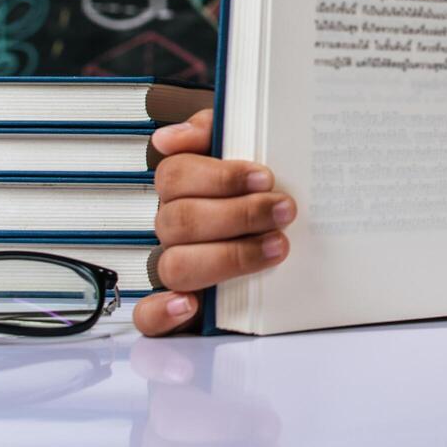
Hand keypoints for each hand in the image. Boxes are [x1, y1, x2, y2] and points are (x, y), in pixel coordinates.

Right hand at [133, 109, 294, 335]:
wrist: (297, 229)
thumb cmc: (267, 188)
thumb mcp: (249, 146)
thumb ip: (215, 129)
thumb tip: (170, 138)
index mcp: (185, 189)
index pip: (175, 176)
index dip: (219, 176)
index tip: (264, 177)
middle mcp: (176, 228)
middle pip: (181, 220)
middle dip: (238, 214)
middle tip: (284, 210)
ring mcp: (178, 266)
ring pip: (173, 265)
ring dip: (227, 257)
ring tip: (277, 247)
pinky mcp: (181, 309)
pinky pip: (148, 316)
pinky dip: (162, 312)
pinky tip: (189, 305)